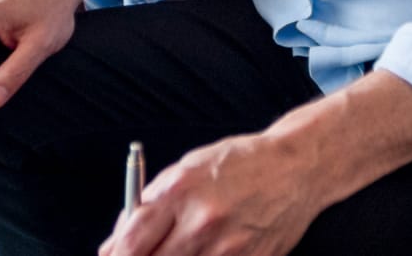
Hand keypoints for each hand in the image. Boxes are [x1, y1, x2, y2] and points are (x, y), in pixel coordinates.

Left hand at [100, 133, 325, 255]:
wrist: (296, 168)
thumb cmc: (237, 165)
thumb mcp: (186, 169)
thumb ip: (150, 205)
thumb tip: (115, 244)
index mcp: (179, 191)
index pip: (131, 241)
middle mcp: (202, 221)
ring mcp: (229, 247)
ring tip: (179, 248)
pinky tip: (204, 252)